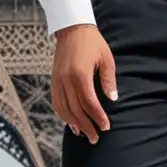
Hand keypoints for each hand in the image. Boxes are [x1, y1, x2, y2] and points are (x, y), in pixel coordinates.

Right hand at [52, 24, 117, 142]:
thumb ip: (108, 80)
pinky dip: (63, 114)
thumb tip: (112, 99)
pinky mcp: (54, 80)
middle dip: (87, 126)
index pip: (89, 103)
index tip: (106, 126)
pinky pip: (56, 102)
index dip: (98, 117)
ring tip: (84, 134)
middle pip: (76, 110)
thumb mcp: (106, 58)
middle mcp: (66, 80)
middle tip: (95, 137)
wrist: (72, 28)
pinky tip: (71, 122)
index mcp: (80, 75)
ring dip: (74, 123)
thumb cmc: (92, 42)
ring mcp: (58, 81)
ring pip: (64, 109)